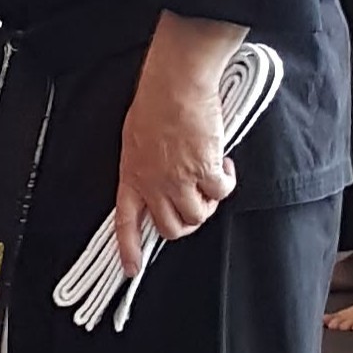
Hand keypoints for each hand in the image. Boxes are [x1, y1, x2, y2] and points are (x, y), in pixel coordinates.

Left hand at [114, 16, 243, 261]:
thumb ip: (145, 165)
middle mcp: (153, 183)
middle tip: (196, 204)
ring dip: (208, 202)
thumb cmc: (155, 101)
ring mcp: (178, 180)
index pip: (125, 222)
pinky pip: (221, 192)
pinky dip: (227, 181)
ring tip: (211, 179)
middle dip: (186, 223)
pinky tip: (224, 164)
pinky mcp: (204, 171)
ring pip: (197, 215)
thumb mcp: (136, 138)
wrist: (175, 84)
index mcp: (131, 175)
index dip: (128, 249)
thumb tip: (159, 178)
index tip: (131, 268)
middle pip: (170, 227)